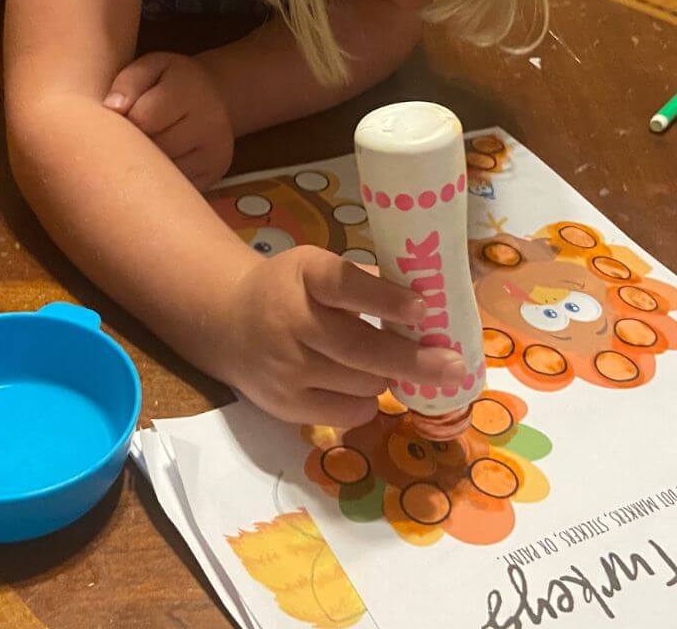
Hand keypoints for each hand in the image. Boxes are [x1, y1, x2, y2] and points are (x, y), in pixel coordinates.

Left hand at [103, 53, 233, 190]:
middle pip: (154, 149)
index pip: (143, 119)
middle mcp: (209, 124)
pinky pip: (175, 187)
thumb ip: (129, 83)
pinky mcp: (213, 175)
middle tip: (127, 139)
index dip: (123, 123)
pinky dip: (161, 181)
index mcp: (189, 92)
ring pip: (164, 174)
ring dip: (146, 167)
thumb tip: (112, 109)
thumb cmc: (172, 83)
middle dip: (134, 147)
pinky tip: (157, 165)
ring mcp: (214, 154)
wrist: (214, 98)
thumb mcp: (151, 68)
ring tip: (142, 151)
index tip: (122, 119)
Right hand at [217, 245, 466, 427]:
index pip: (344, 284)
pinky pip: (346, 413)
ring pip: (359, 384)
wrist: (228, 324)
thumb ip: (364, 282)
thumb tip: (432, 307)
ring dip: (387, 377)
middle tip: (454, 366)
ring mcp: (284, 368)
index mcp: (303, 275)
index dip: (384, 299)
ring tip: (395, 367)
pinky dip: (366, 402)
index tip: (424, 309)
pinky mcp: (285, 405)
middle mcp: (289, 321)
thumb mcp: (316, 268)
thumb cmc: (288, 290)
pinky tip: (364, 385)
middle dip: (412, 359)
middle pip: (358, 348)